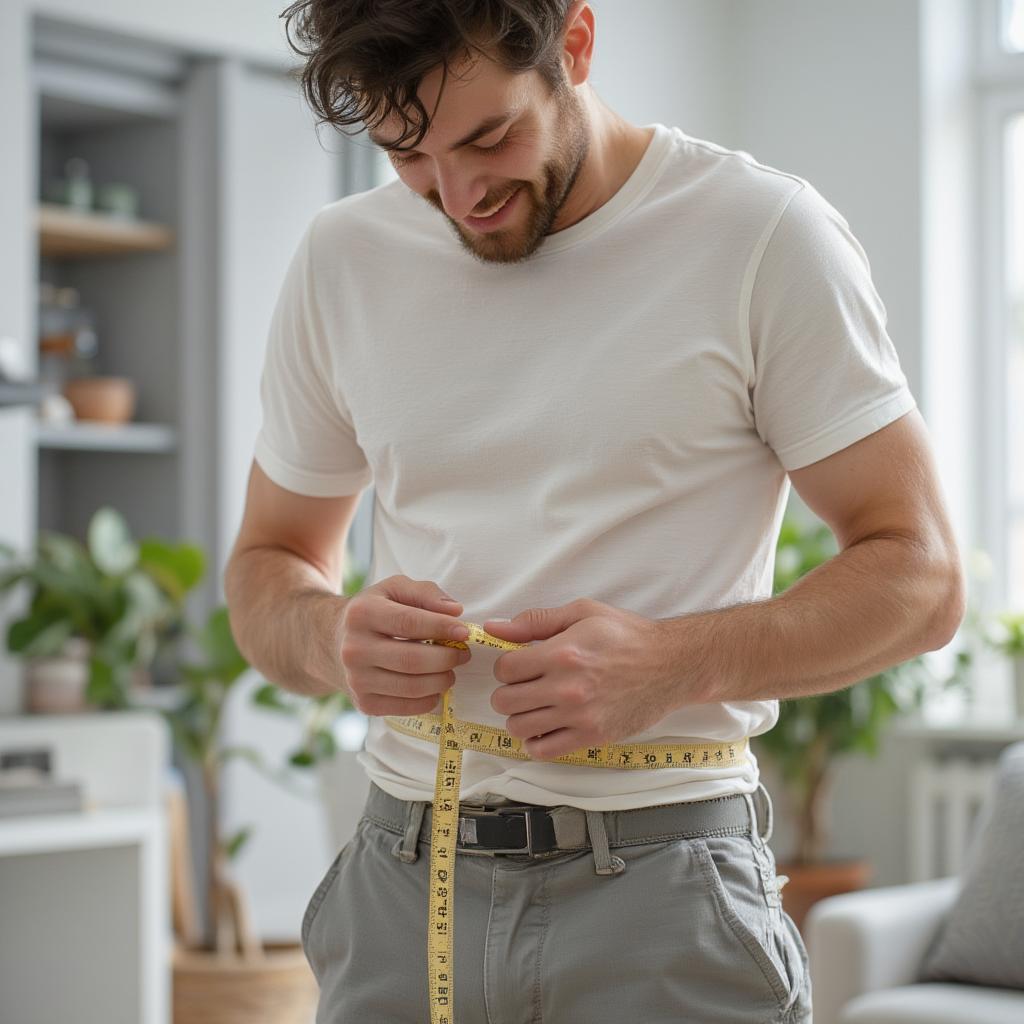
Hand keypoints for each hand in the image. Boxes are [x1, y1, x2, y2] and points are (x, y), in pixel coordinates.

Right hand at [337, 575, 472, 715]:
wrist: (334, 642)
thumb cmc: (375, 611)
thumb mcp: (394, 589)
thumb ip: (426, 593)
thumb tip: (455, 611)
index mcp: (362, 614)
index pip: (409, 623)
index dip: (441, 628)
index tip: (465, 632)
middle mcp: (354, 648)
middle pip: (412, 660)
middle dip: (447, 658)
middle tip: (463, 654)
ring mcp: (356, 679)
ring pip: (411, 687)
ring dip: (442, 680)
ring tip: (451, 670)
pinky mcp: (364, 703)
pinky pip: (405, 707)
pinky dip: (429, 700)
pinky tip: (435, 687)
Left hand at [482, 599, 683, 760]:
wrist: (671, 664)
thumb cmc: (628, 635)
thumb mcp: (582, 613)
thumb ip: (535, 621)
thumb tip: (495, 627)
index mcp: (562, 654)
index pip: (505, 669)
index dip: (506, 666)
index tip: (519, 665)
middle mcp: (567, 688)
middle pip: (505, 701)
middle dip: (508, 692)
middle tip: (524, 686)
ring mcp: (579, 716)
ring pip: (519, 727)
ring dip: (520, 717)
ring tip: (535, 706)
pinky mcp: (592, 736)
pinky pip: (544, 751)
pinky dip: (536, 742)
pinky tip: (546, 727)